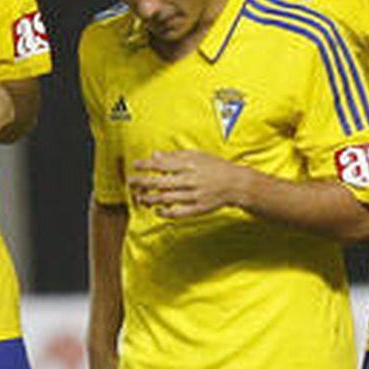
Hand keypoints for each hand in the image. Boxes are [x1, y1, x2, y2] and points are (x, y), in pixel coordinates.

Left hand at [129, 150, 249, 218]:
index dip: (145, 165)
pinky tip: (158, 210)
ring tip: (141, 198)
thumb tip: (155, 155)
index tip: (135, 166)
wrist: (237, 183)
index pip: (162, 164)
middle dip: (142, 182)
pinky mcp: (198, 208)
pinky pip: (178, 213)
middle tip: (131, 182)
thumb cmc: (216, 167)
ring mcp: (194, 195)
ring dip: (150, 199)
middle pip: (160, 182)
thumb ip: (175, 155)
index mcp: (190, 165)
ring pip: (166, 198)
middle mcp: (191, 180)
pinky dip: (165, 213)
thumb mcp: (198, 155)